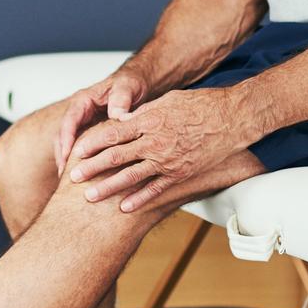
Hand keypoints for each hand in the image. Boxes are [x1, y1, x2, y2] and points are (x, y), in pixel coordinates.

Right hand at [53, 70, 150, 174]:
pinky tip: (85, 176)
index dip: (66, 139)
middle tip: (64, 175)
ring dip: (68, 160)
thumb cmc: (130, 83)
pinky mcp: (90, 132)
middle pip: (63, 135)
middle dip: (62, 155)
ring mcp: (83, 123)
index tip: (67, 156)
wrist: (137, 83)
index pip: (69, 120)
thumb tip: (117, 115)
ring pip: (69, 143)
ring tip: (69, 181)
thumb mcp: (127, 87)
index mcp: (84, 100)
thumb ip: (121, 99)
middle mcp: (80, 112)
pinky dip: (80, 160)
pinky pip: (81, 147)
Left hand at [64, 87, 255, 215]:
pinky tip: (124, 207)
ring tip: (90, 196)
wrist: (233, 119)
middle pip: (116, 156)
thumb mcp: (167, 100)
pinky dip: (139, 199)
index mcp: (149, 120)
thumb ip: (143, 112)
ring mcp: (168, 160)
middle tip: (73, 177)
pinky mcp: (180, 174)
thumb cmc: (201, 104)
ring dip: (108, 187)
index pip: (113, 133)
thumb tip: (122, 120)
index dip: (92, 143)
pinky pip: (156, 189)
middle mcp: (155, 141)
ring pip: (131, 176)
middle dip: (92, 168)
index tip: (77, 150)